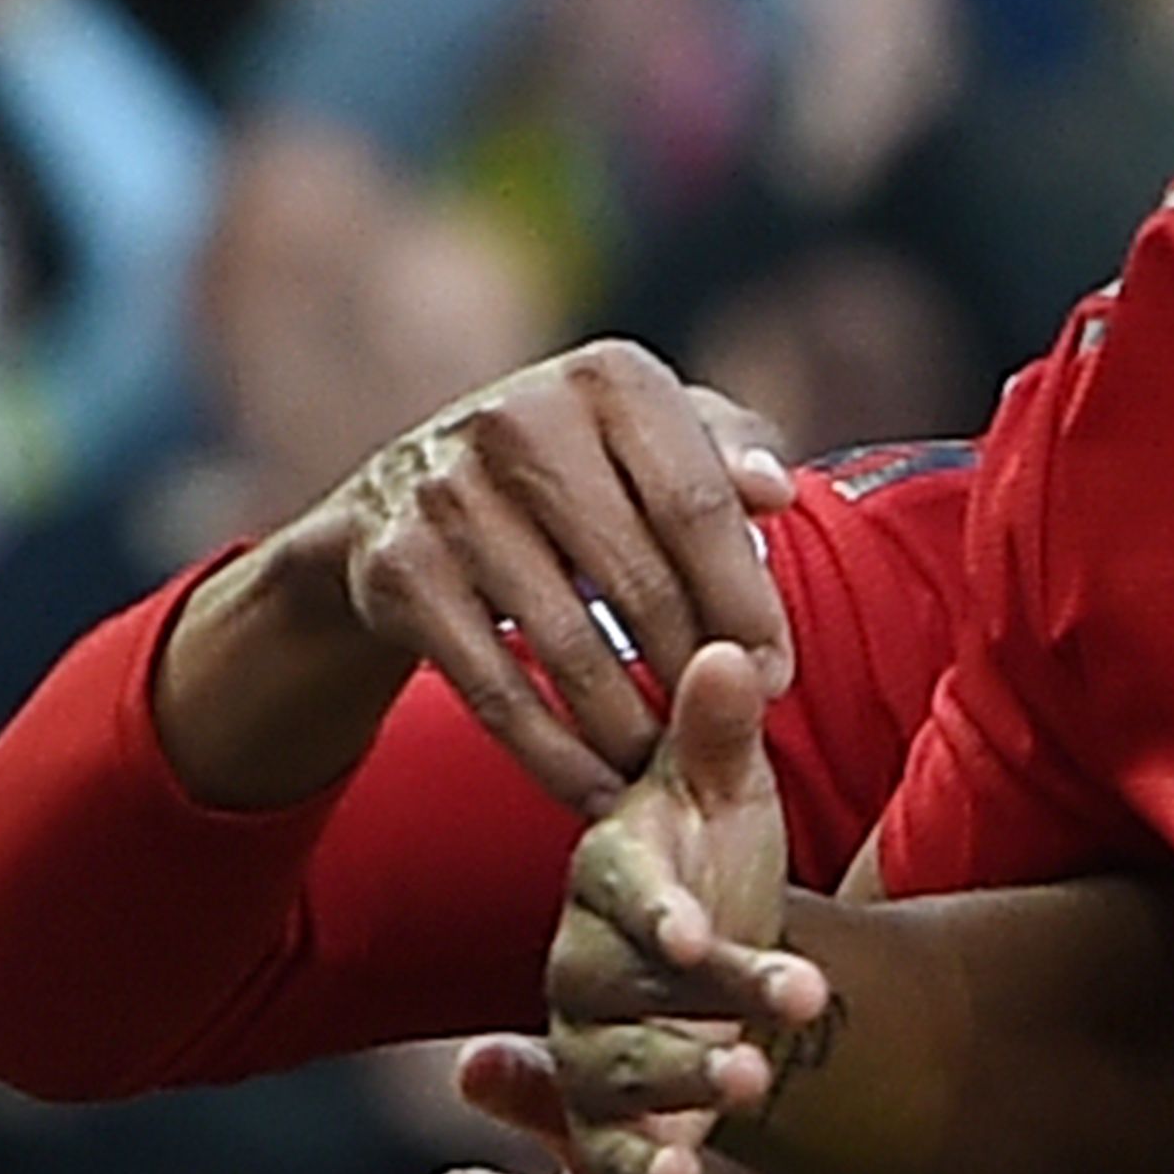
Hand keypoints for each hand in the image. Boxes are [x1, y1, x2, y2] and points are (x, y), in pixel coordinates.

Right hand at [277, 343, 801, 812]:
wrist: (403, 497)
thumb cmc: (572, 467)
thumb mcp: (647, 434)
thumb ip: (723, 453)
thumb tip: (774, 491)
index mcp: (608, 378)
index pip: (700, 507)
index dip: (748, 605)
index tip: (775, 677)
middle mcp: (520, 420)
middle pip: (642, 582)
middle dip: (698, 676)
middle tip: (727, 732)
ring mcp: (449, 495)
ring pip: (569, 649)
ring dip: (631, 730)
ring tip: (670, 771)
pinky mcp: (398, 571)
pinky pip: (496, 692)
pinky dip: (555, 759)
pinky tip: (599, 794)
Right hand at [538, 648, 827, 1173]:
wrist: (707, 942)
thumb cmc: (715, 857)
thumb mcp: (726, 794)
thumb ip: (719, 735)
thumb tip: (728, 651)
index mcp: (612, 872)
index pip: (623, 889)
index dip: (655, 912)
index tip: (695, 932)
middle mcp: (584, 961)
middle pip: (630, 987)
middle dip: (708, 1001)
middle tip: (789, 1005)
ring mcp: (588, 1041)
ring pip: (617, 1070)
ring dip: (679, 1085)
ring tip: (749, 1085)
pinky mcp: (604, 1115)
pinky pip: (601, 1150)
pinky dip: (632, 1168)